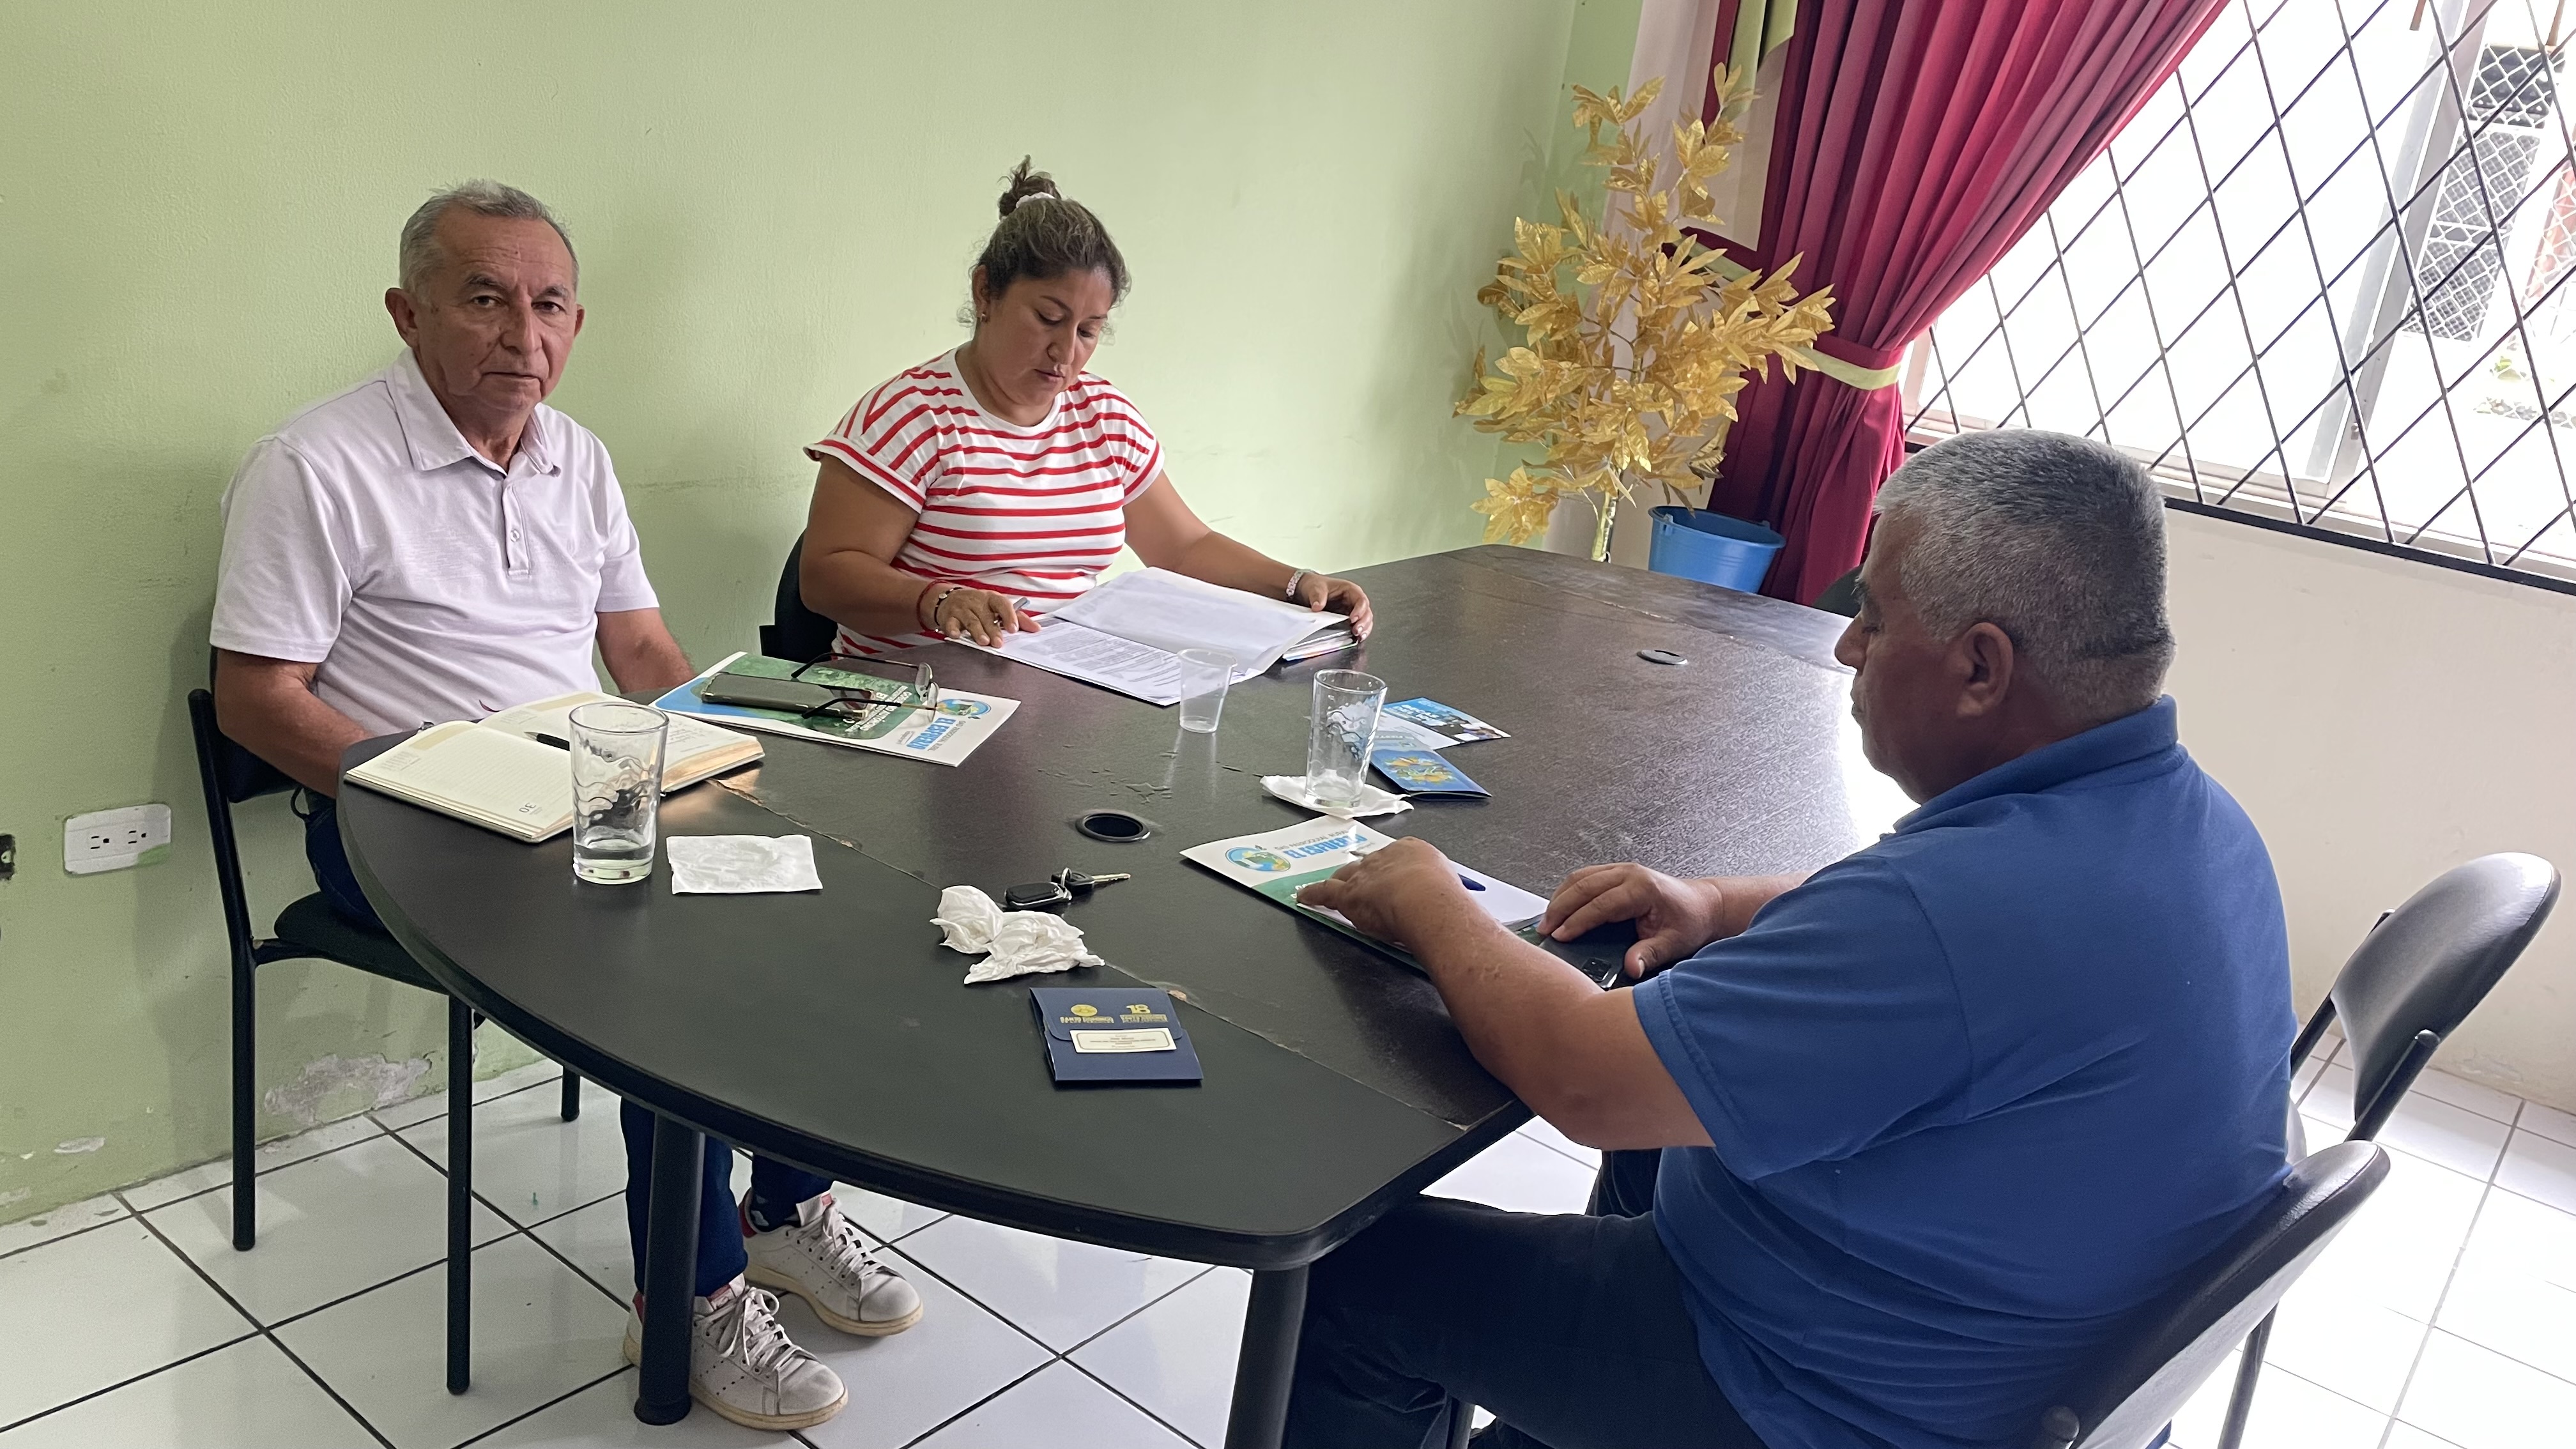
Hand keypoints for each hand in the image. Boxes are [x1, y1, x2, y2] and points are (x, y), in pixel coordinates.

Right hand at [929, 587, 1039, 646]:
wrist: (949, 599)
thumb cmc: (978, 605)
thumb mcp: (997, 607)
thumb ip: (1017, 618)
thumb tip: (1035, 628)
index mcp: (991, 598)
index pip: (1002, 604)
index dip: (1009, 616)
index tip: (1014, 628)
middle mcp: (976, 601)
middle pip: (986, 616)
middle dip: (993, 630)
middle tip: (999, 643)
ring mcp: (962, 609)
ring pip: (970, 620)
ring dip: (977, 632)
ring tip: (984, 641)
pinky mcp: (949, 617)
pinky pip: (950, 623)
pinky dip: (953, 630)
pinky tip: (957, 635)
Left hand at [1294, 573, 1372, 639]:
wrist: (1310, 591)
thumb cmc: (1317, 586)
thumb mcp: (1316, 588)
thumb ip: (1318, 596)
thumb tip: (1317, 607)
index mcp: (1351, 590)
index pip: (1361, 600)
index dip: (1360, 610)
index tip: (1352, 619)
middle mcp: (1354, 601)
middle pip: (1366, 612)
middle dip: (1364, 623)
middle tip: (1356, 631)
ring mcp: (1352, 610)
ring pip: (1365, 620)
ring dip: (1364, 629)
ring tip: (1358, 636)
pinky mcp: (1348, 619)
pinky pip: (1358, 626)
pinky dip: (1359, 633)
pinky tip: (1357, 639)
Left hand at [1295, 838, 1475, 951]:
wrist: (1427, 901)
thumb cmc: (1444, 898)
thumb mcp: (1449, 889)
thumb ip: (1442, 896)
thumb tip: (1452, 911)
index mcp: (1413, 851)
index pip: (1395, 859)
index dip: (1389, 871)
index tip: (1389, 878)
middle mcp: (1386, 856)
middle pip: (1368, 865)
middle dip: (1363, 873)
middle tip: (1360, 883)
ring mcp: (1365, 873)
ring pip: (1346, 876)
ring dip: (1339, 883)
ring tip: (1331, 886)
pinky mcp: (1347, 894)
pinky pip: (1325, 892)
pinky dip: (1313, 895)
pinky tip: (1303, 897)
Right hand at [1541, 864, 1729, 979]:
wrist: (1704, 905)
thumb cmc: (1691, 920)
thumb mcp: (1675, 943)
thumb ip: (1650, 954)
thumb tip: (1631, 967)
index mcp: (1642, 888)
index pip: (1601, 904)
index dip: (1578, 921)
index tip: (1561, 935)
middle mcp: (1629, 874)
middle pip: (1584, 886)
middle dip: (1560, 908)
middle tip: (1544, 930)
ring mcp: (1622, 871)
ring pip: (1580, 878)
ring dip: (1560, 898)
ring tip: (1547, 921)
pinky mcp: (1617, 874)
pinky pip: (1585, 877)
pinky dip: (1569, 892)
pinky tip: (1560, 907)